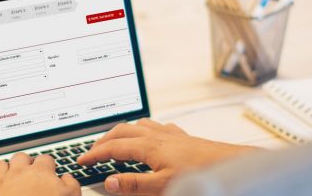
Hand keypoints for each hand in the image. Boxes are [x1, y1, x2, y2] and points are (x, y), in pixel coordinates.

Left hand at [0, 152, 80, 195]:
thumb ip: (71, 185)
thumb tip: (67, 178)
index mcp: (40, 173)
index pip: (45, 159)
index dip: (48, 166)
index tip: (48, 172)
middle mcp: (18, 173)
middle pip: (20, 157)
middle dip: (24, 164)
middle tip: (28, 174)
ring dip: (3, 170)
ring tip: (8, 178)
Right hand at [77, 118, 259, 194]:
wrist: (230, 164)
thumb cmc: (200, 172)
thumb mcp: (162, 184)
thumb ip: (134, 184)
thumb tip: (109, 181)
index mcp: (149, 146)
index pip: (113, 148)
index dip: (94, 155)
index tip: (81, 161)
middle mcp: (158, 135)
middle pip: (122, 131)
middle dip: (104, 140)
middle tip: (92, 151)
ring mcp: (171, 134)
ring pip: (139, 125)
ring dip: (123, 132)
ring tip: (115, 140)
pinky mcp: (183, 137)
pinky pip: (157, 127)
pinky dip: (145, 131)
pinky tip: (150, 137)